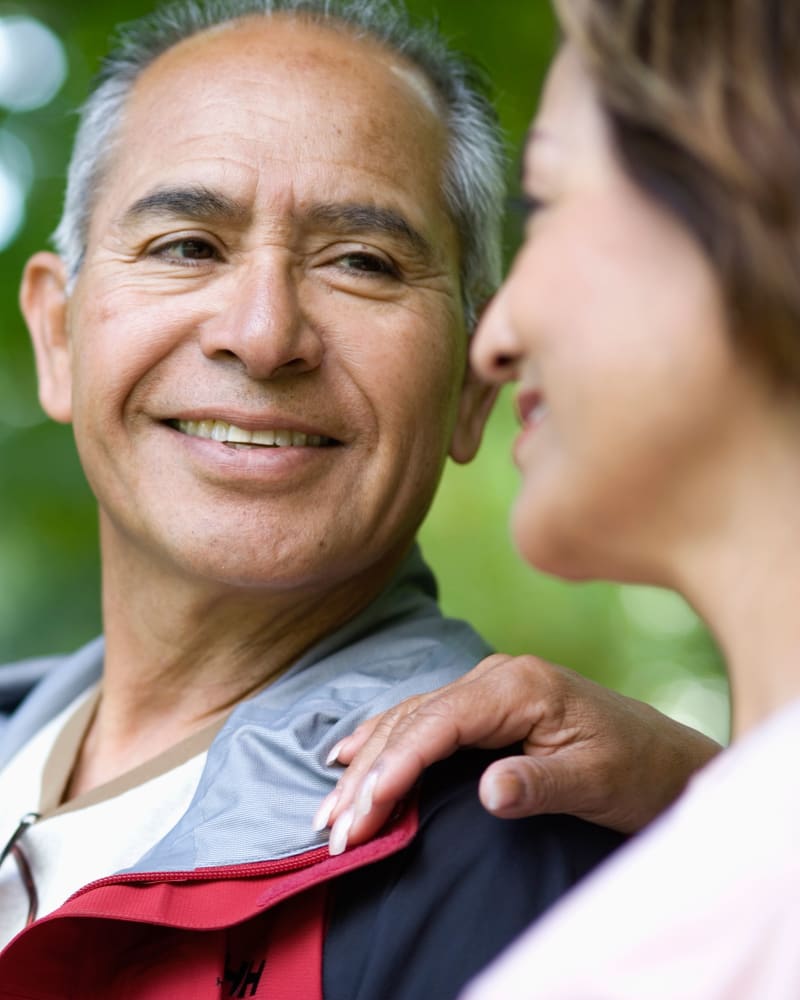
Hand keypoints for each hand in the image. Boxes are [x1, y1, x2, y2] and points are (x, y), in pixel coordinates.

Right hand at [314, 653, 721, 853]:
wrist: (667, 759)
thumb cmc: (637, 770)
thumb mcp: (596, 781)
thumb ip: (540, 783)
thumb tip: (487, 792)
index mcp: (518, 686)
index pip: (438, 723)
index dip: (396, 767)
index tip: (364, 812)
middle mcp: (494, 678)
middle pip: (414, 722)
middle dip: (370, 777)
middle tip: (334, 831)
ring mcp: (487, 688)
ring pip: (410, 720)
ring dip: (367, 764)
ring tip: (329, 808)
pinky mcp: (486, 706)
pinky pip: (422, 719)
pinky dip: (384, 741)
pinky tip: (351, 755)